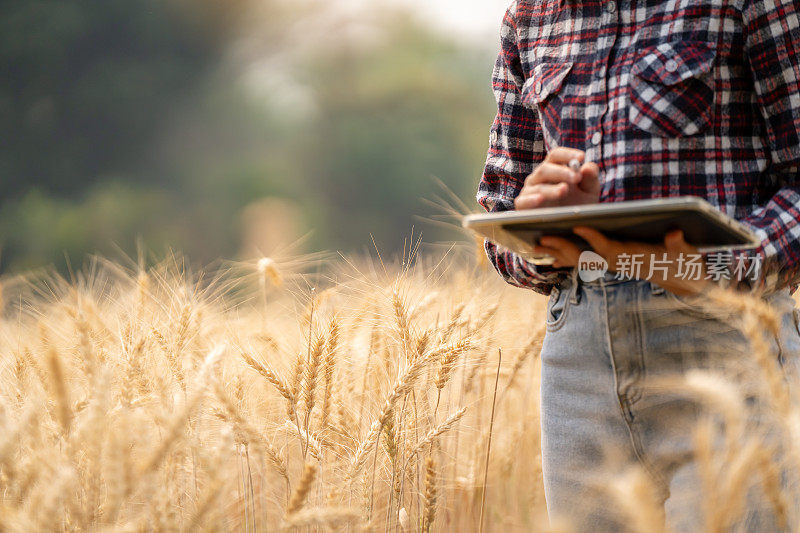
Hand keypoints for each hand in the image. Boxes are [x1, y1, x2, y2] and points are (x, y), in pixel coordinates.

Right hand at [514, 147, 601, 208]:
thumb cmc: (576, 205)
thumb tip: (587, 167)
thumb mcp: (589, 193)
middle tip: (576, 177)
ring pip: (538, 186)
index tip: (581, 157)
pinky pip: (523, 201)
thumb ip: (590, 179)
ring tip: (564, 190)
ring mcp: (530, 191)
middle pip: (545, 168)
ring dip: (551, 188)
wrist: (567, 228)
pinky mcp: (523, 206)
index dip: (567, 154)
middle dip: (561, 172)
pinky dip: (531, 200)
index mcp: (554, 169)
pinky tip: (540, 199)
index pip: (556, 155)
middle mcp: (539, 178)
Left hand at [532, 227, 710, 295]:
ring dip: (557, 253)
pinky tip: (550, 252)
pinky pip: (583, 261)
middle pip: (585, 257)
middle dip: (563, 247)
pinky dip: (565, 256)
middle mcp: (617, 262)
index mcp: (633, 257)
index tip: (578, 226)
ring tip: (536, 244)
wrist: (683, 280)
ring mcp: (611, 264)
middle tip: (541, 238)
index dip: (594, 238)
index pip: (609, 248)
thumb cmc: (684, 263)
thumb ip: (680, 244)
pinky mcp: (610, 263)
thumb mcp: (687, 253)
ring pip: (579, 260)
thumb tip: (676, 233)